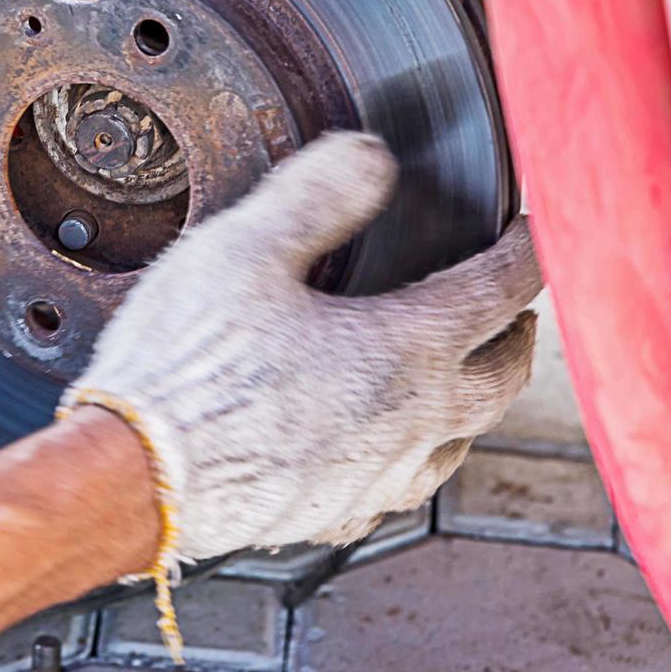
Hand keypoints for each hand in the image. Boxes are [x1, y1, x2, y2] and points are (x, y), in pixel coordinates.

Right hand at [63, 131, 541, 562]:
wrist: (131, 481)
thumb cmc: (184, 371)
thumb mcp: (243, 249)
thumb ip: (318, 192)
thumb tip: (372, 157)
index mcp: (406, 351)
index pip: (498, 291)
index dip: (527, 253)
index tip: (539, 233)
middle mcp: (412, 423)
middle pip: (503, 376)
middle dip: (518, 333)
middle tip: (514, 309)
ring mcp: (376, 478)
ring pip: (462, 441)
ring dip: (477, 401)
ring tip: (462, 377)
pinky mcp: (334, 514)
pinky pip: (404, 485)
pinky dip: (419, 454)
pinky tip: (390, 447)